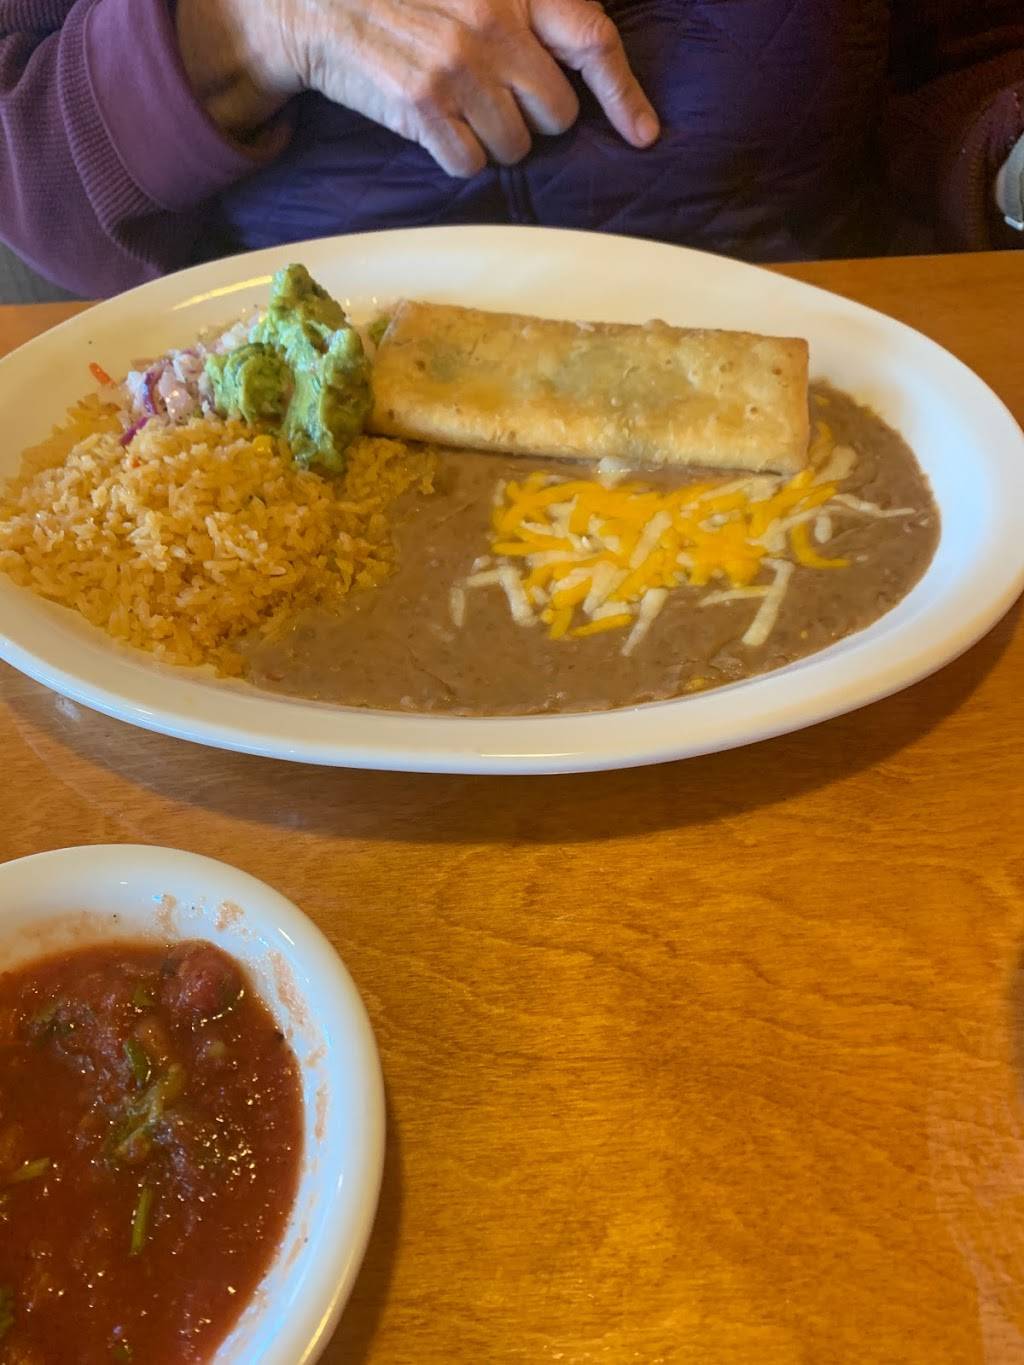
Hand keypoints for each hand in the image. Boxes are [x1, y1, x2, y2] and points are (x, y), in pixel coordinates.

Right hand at [176, 0, 658, 175]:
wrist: (317, 5)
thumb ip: (524, 13)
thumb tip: (577, 61)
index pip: (593, 40)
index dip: (625, 94)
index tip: (644, 133)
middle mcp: (492, 24)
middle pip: (556, 113)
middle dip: (535, 118)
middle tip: (500, 101)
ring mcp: (457, 69)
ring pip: (515, 147)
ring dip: (494, 141)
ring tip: (460, 109)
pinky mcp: (423, 108)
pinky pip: (470, 164)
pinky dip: (457, 156)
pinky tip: (435, 126)